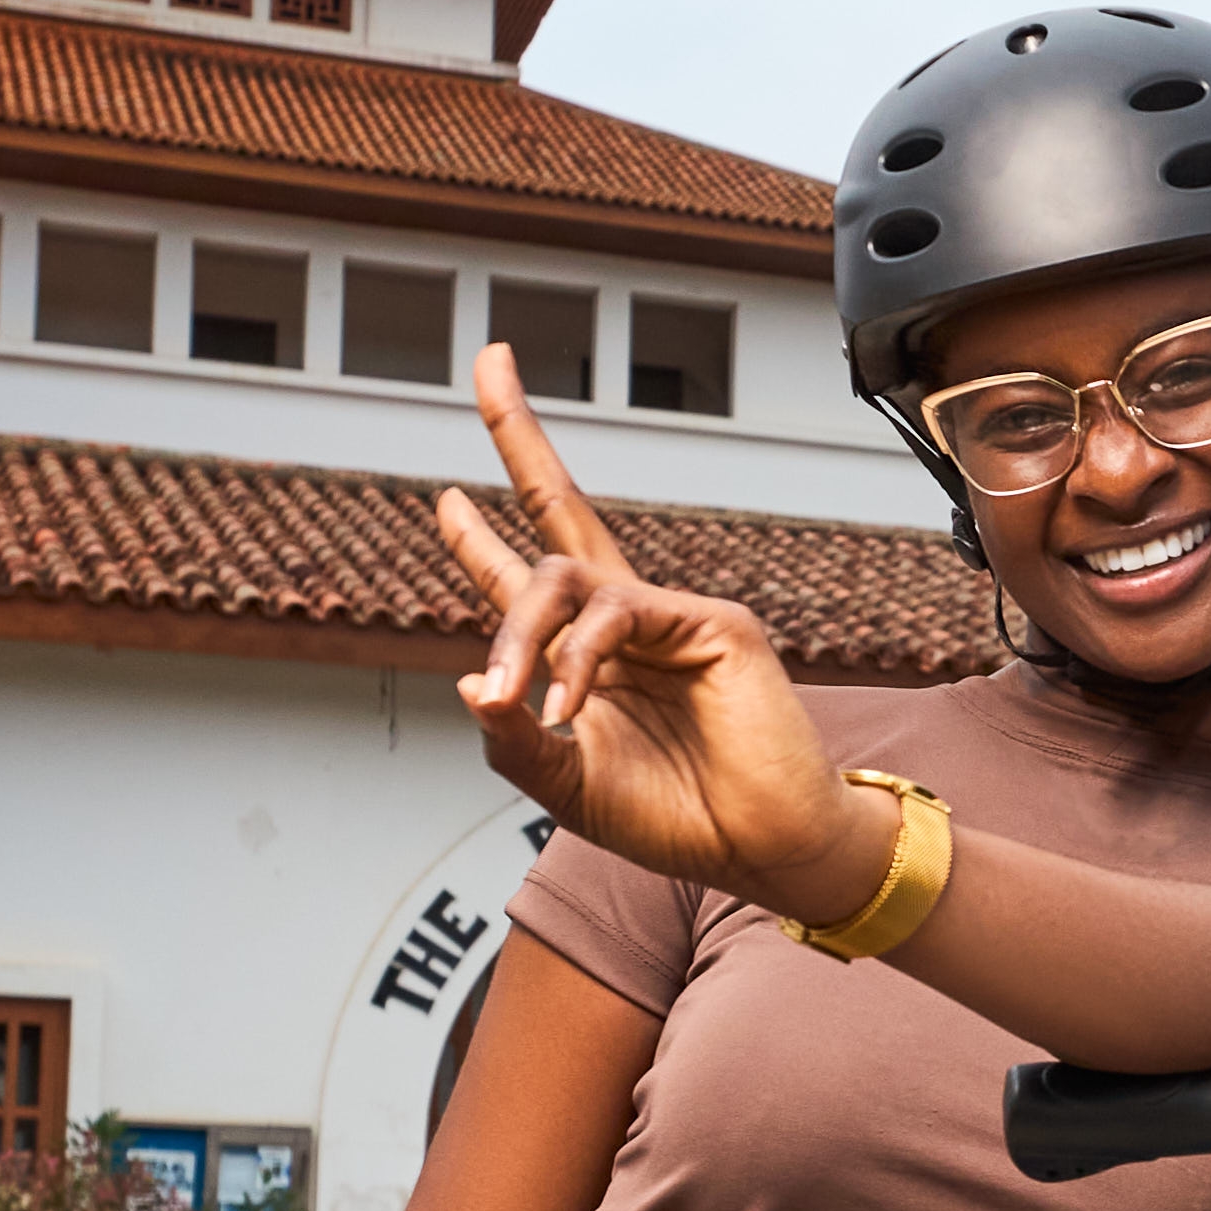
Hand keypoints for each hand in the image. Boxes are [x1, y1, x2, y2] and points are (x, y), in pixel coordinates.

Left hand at [433, 352, 893, 923]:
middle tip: (489, 359)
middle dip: (520, 432)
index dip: (480, 538)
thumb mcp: (567, 787)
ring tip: (518, 699)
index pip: (526, 580)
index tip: (445, 497)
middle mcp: (627, 621)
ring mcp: (672, 616)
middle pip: (561, 508)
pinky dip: (582, 660)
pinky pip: (618, 615)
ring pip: (565, 578)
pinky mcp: (714, 625)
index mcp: (589, 657)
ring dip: (522, 634)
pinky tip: (572, 705)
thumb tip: (467, 679)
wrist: (765, 851)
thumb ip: (512, 741)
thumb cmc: (678, 820)